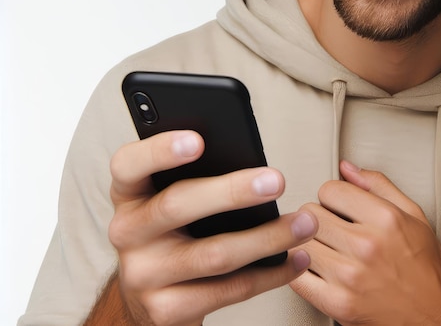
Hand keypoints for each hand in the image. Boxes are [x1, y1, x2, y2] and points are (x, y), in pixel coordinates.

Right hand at [108, 130, 316, 325]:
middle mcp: (127, 232)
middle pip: (177, 205)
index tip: (198, 140)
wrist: (150, 295)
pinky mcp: (167, 310)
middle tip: (277, 180)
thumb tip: (253, 160)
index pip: (128, 164)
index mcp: (129, 193)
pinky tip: (297, 258)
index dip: (160, 150)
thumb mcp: (169, 195)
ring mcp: (144, 275)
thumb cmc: (172, 227)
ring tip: (305, 223)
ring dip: (267, 238)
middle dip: (232, 192)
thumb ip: (195, 174)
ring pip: (213, 254)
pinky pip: (228, 291)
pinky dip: (270, 274)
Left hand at [290, 161, 440, 325]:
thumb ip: (377, 184)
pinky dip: (300, 270)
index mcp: (384, 219)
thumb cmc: (426, 265)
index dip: (333, 195)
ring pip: (299, 242)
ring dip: (308, 242)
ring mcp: (350, 277)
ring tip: (325, 246)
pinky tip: (317, 267)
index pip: (329, 190)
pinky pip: (297, 277)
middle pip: (310, 213)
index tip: (339, 205)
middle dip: (318, 216)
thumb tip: (346, 167)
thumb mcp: (413, 213)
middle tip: (331, 225)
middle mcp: (366, 246)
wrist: (437, 317)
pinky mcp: (338, 304)